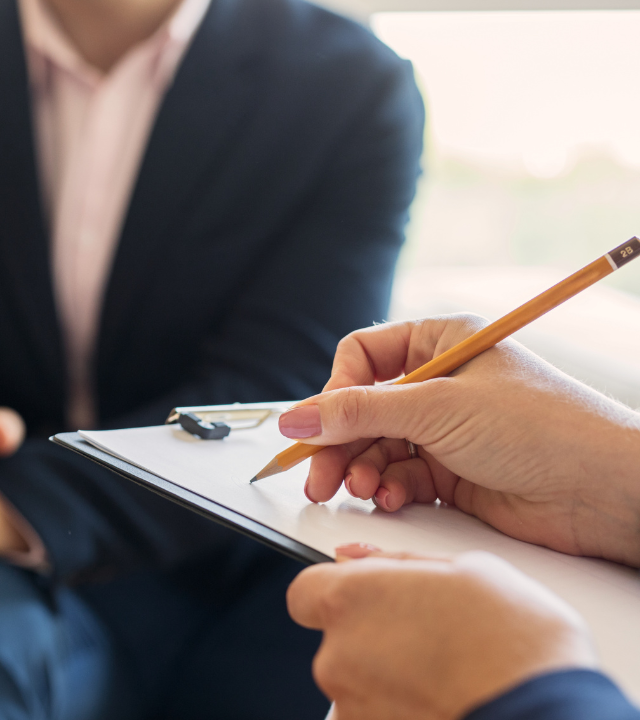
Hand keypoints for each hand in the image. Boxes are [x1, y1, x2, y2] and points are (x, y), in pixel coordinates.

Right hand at [282, 314, 639, 565]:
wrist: (603, 490)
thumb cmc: (541, 427)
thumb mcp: (436, 408)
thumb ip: (358, 413)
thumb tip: (293, 418)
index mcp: (439, 343)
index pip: (361, 358)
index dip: (333, 392)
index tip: (316, 425)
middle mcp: (439, 385)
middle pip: (360, 410)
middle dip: (338, 444)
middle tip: (320, 479)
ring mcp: (445, 431)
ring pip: (375, 448)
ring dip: (363, 471)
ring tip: (365, 490)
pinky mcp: (453, 474)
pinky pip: (400, 479)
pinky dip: (390, 491)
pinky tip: (395, 499)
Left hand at [287, 545, 595, 719]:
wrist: (544, 714)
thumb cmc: (516, 645)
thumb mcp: (467, 570)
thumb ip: (398, 563)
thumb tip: (363, 557)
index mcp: (349, 600)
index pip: (306, 593)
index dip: (336, 595)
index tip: (366, 599)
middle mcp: (336, 655)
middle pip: (336, 641)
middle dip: (371, 638)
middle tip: (428, 639)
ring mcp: (351, 703)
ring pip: (357, 682)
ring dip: (387, 677)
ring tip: (444, 674)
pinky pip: (374, 712)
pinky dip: (398, 708)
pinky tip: (440, 699)